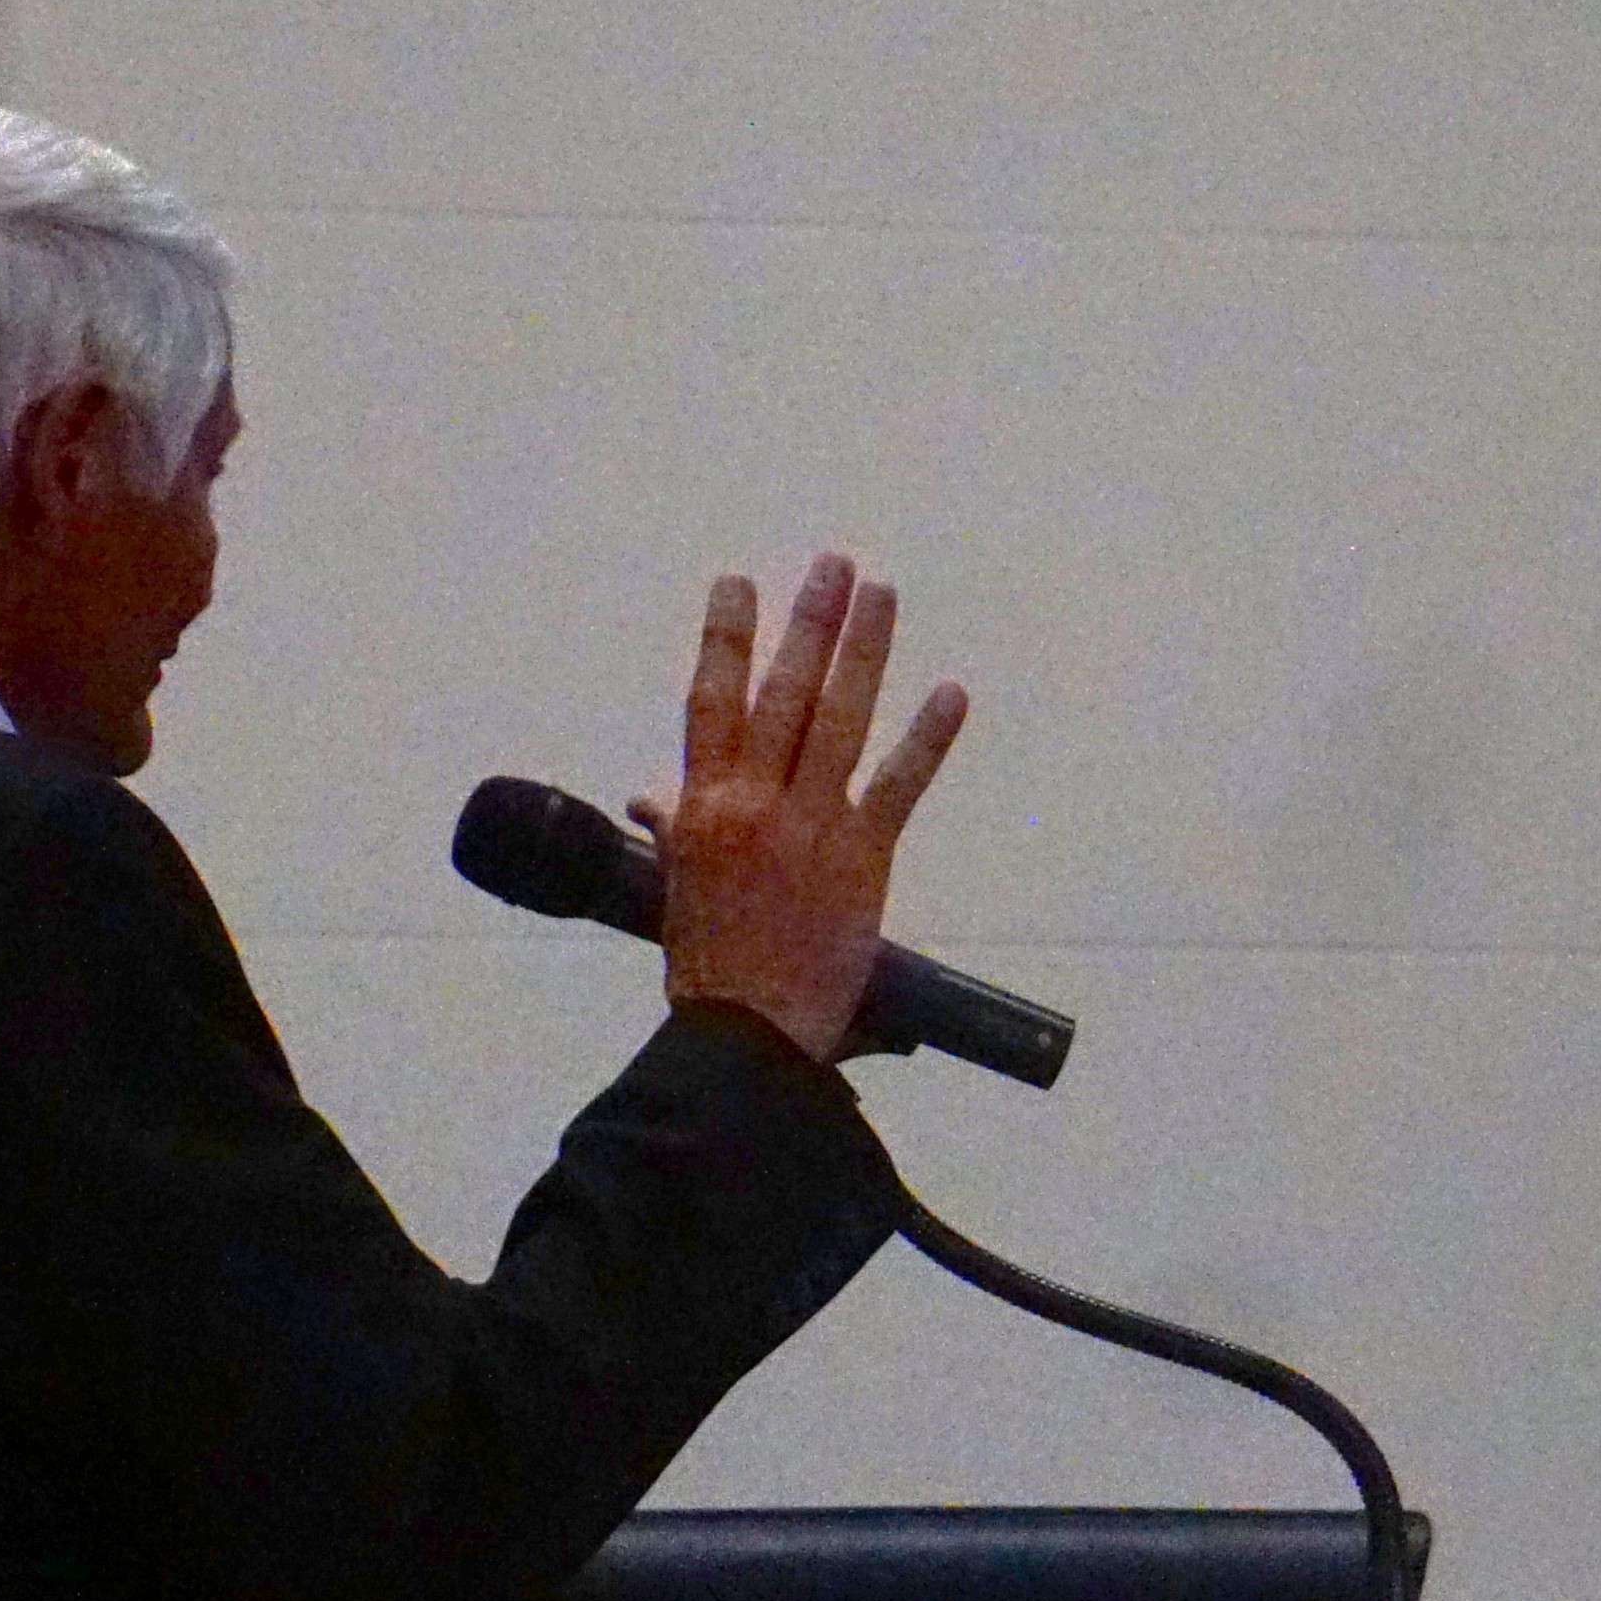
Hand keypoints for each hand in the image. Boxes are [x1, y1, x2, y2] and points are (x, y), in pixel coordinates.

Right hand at [642, 554, 966, 1060]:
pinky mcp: (861, 858)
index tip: (738, 584)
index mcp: (701, 808)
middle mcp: (752, 803)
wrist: (745, 1035)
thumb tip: (653, 800)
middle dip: (809, 622)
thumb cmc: (709, 969)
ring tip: (880, 594)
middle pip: (783, 692)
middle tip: (834, 565)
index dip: (726, 638)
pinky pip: (898, 785)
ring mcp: (809, 826)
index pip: (711, 701)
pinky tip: (948, 691)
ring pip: (838, 719)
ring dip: (863, 651)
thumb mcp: (676, 890)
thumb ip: (674, 831)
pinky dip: (925, 737)